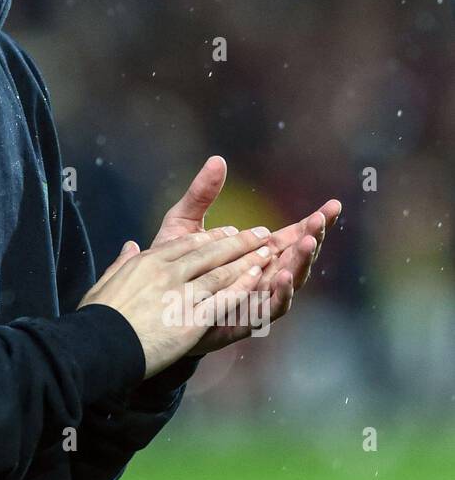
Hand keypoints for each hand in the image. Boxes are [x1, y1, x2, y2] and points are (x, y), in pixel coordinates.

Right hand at [78, 226, 274, 374]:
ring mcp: (182, 294)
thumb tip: (130, 245)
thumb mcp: (105, 282)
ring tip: (268, 251)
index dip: (211, 237)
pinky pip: (225, 298)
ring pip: (222, 272)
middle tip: (259, 234)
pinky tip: (259, 277)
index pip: (186, 244)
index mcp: (147, 262)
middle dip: (238, 242)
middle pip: (210, 252)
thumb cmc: (97, 319)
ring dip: (248, 260)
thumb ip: (121, 262)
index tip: (228, 232)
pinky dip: (244, 285)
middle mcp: (168, 272)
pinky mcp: (193, 319)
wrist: (100, 346)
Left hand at [146, 155, 341, 353]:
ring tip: (306, 242)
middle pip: (297, 259)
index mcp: (253, 253)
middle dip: (311, 239)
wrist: (148, 306)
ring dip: (300, 263)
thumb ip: (202, 195)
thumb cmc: (170, 264)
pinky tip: (281, 275)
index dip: (312, 222)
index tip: (332, 206)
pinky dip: (279, 293)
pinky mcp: (243, 320)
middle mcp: (260, 276)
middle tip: (319, 221)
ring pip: (289, 282)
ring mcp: (254, 298)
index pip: (290, 236)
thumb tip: (218, 159)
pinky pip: (268, 309)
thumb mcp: (184, 223)